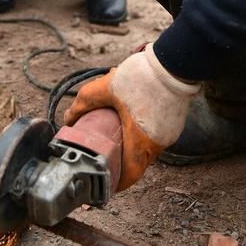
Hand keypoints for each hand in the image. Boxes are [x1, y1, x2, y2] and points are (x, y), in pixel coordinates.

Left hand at [64, 43, 199, 189]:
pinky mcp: (176, 124)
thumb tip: (68, 117)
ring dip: (134, 145)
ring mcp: (170, 134)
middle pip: (138, 162)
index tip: (107, 182)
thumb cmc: (142, 77)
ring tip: (119, 132)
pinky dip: (144, 134)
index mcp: (140, 141)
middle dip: (123, 161)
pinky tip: (134, 118)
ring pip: (148, 149)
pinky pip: (157, 137)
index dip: (118, 182)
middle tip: (108, 154)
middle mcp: (158, 143)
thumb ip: (84, 103)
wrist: (173, 62)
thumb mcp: (105, 87)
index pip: (130, 174)